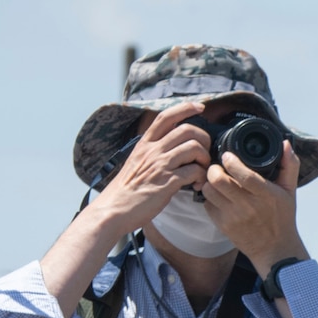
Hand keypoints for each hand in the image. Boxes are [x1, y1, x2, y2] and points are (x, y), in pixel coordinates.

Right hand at [95, 101, 211, 236]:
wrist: (113, 210)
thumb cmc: (127, 190)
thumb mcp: (137, 162)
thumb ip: (154, 153)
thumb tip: (173, 148)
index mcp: (145, 144)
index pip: (165, 116)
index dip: (185, 108)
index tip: (200, 107)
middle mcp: (152, 150)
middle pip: (187, 129)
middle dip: (203, 139)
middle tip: (203, 154)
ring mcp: (159, 165)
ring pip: (194, 147)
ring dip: (205, 159)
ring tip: (202, 171)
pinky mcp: (166, 182)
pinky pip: (194, 171)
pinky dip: (201, 177)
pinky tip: (196, 185)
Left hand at [199, 139, 306, 274]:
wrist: (274, 248)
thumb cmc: (282, 217)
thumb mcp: (290, 191)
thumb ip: (289, 165)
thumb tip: (285, 143)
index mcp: (267, 195)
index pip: (244, 175)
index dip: (231, 162)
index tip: (228, 155)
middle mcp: (249, 206)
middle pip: (219, 180)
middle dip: (214, 169)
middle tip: (218, 166)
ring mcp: (234, 217)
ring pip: (209, 191)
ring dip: (209, 182)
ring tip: (216, 179)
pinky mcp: (222, 225)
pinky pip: (207, 204)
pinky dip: (209, 196)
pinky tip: (218, 195)